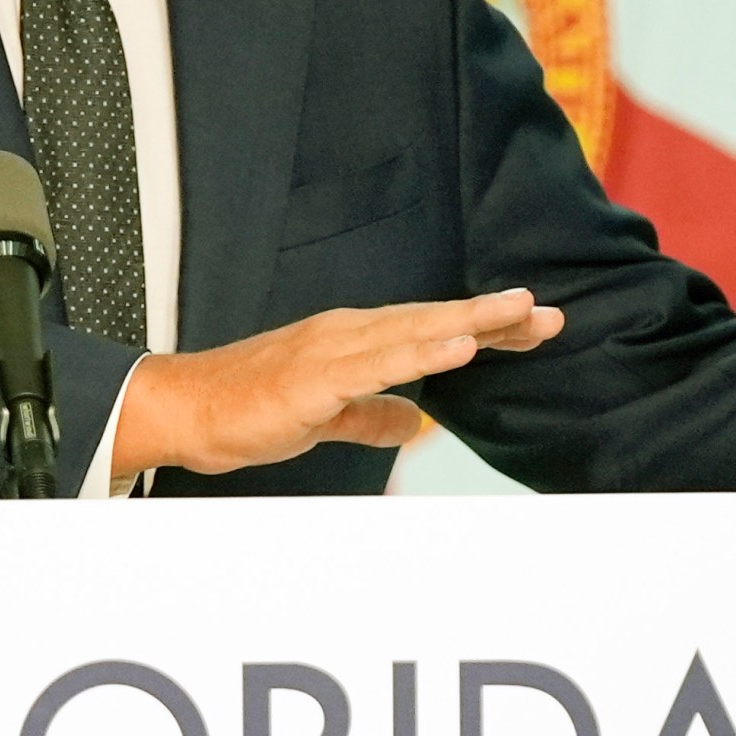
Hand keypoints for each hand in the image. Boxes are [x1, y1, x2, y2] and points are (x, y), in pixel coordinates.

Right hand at [113, 288, 563, 480]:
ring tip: (518, 316)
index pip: (432, 329)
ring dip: (469, 324)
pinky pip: (377, 364)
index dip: (485, 326)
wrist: (186, 409)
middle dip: (494, 318)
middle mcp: (349, 333)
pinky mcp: (315, 378)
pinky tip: (456, 348)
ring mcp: (332, 351)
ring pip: (414, 333)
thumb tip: (413, 422)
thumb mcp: (326, 416)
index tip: (535, 323)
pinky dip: (420, 353)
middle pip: (434, 321)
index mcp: (354, 340)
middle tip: (549, 314)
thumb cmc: (249, 407)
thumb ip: (370, 414)